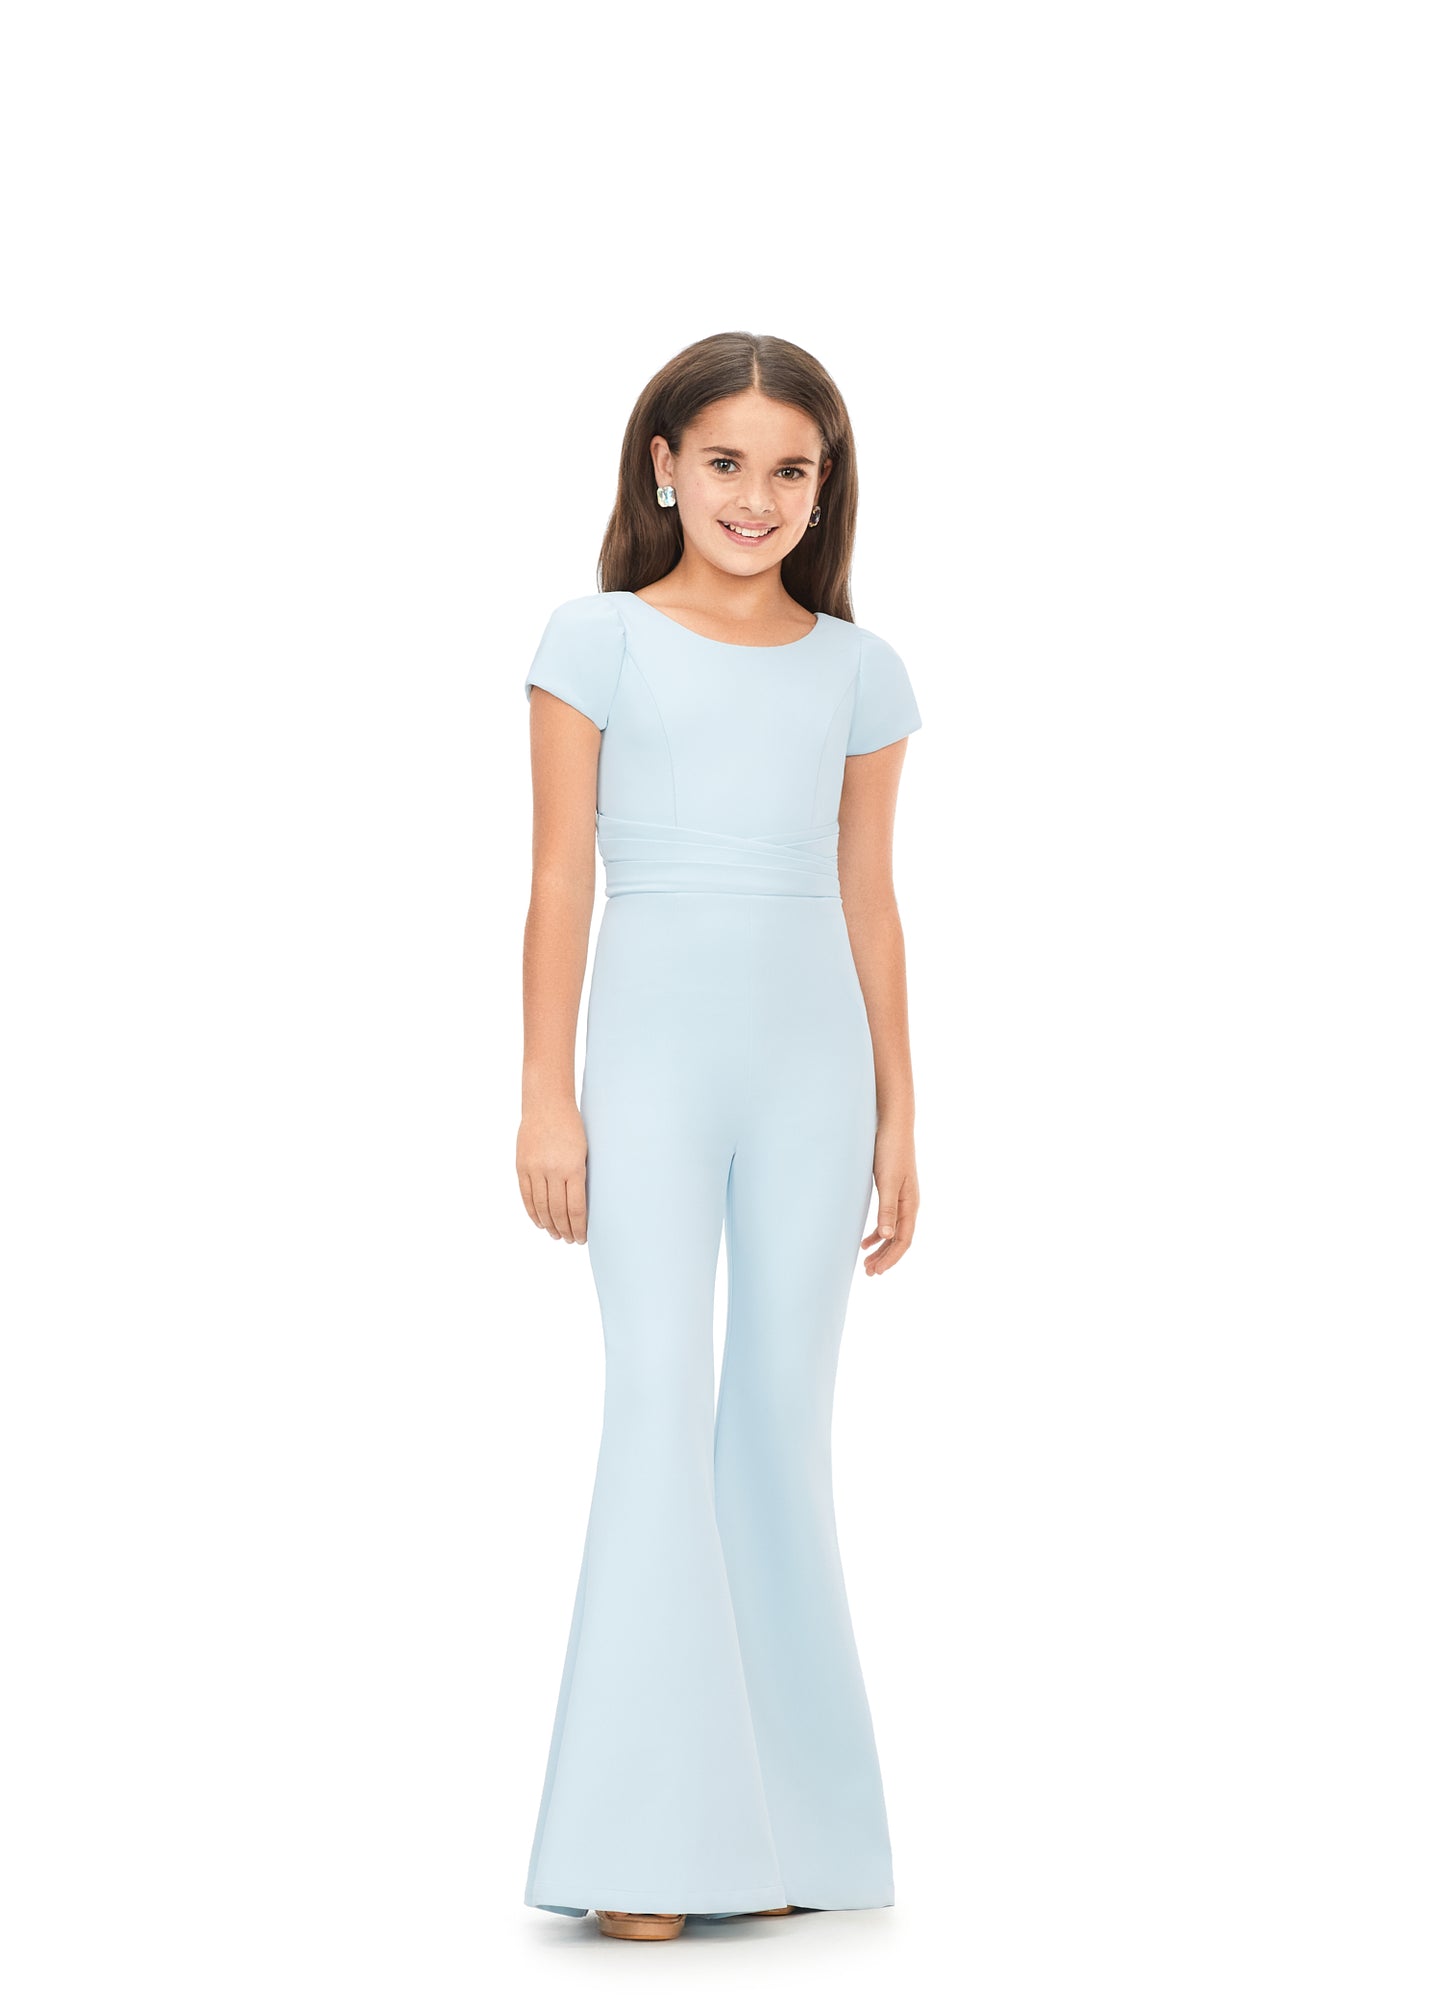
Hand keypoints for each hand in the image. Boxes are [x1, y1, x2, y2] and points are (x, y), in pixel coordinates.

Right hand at [517, 1101, 588, 1243]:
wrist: (547, 1105)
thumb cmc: (571, 1127)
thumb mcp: (584, 1152)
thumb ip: (579, 1178)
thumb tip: (579, 1207)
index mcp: (573, 1168)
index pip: (575, 1208)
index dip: (578, 1227)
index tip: (582, 1237)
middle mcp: (552, 1170)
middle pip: (558, 1211)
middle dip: (565, 1230)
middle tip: (570, 1240)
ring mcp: (535, 1169)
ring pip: (541, 1207)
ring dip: (549, 1225)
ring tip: (556, 1235)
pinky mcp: (521, 1167)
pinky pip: (526, 1196)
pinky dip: (532, 1212)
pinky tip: (540, 1222)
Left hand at [861, 1122, 918, 1274]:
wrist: (893, 1125)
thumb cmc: (891, 1150)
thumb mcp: (888, 1181)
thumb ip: (887, 1209)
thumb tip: (886, 1236)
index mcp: (911, 1204)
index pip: (904, 1239)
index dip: (891, 1257)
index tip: (877, 1271)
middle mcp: (909, 1204)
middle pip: (899, 1239)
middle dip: (885, 1257)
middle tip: (869, 1273)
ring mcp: (901, 1198)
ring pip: (893, 1231)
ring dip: (881, 1248)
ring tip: (866, 1261)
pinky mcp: (892, 1190)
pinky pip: (887, 1219)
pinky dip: (877, 1233)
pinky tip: (865, 1240)